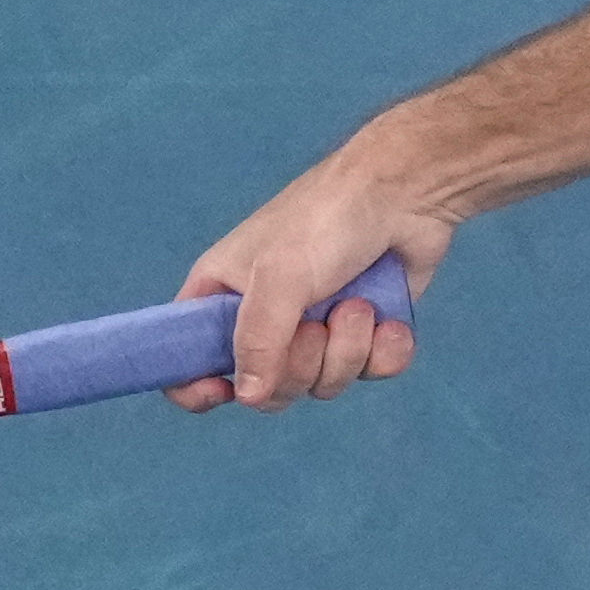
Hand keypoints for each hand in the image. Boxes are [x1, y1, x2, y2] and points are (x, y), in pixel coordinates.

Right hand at [168, 140, 450, 411]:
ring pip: (323, 384)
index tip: (224, 390)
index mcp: (220, 298)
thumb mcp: (280, 275)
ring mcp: (317, 329)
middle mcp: (264, 319)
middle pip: (267, 389)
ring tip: (358, 305)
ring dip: (347, 350)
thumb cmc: (328, 219)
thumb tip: (248, 397)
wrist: (405, 193)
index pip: (185, 362)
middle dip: (300, 365)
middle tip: (316, 325)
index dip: (195, 387)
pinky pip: (371, 372)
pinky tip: (389, 320)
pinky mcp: (366, 333)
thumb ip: (258, 339)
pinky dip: (385, 351)